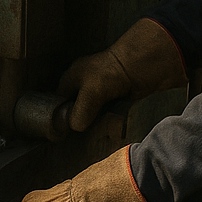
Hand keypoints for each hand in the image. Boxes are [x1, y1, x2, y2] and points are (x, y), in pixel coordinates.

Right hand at [58, 18, 187, 131]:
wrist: (142, 67)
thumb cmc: (113, 72)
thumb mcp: (91, 92)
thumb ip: (79, 111)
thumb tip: (74, 126)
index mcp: (71, 79)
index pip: (58, 102)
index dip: (60, 116)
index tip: (66, 131)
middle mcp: (83, 85)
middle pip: (75, 109)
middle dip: (79, 121)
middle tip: (83, 135)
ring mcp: (99, 93)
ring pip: (91, 114)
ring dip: (95, 122)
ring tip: (97, 133)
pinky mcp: (113, 99)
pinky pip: (105, 115)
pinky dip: (107, 121)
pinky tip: (109, 128)